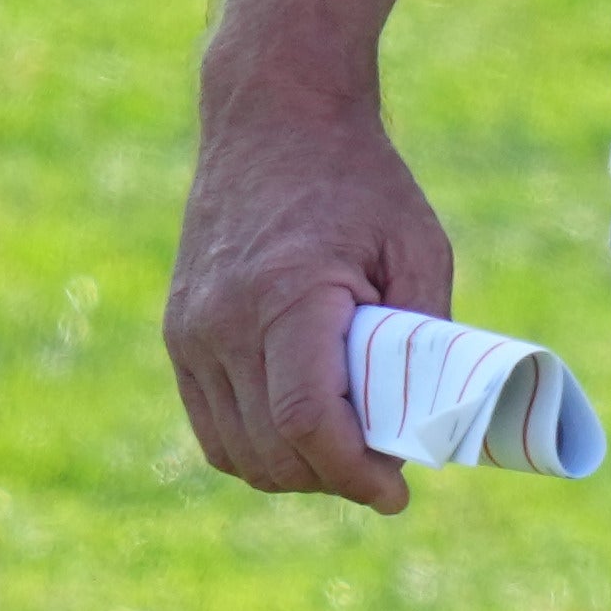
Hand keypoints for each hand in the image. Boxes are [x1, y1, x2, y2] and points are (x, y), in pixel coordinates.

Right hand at [165, 62, 457, 513]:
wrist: (272, 116)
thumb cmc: (359, 179)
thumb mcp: (417, 246)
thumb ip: (424, 335)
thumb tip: (431, 424)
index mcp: (288, 296)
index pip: (307, 423)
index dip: (354, 474)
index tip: (397, 493)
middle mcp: (223, 321)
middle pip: (272, 451)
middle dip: (332, 479)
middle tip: (384, 471)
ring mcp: (191, 330)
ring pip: (236, 452)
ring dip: (294, 472)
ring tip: (347, 454)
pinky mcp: (179, 333)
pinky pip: (212, 426)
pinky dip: (257, 448)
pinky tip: (303, 437)